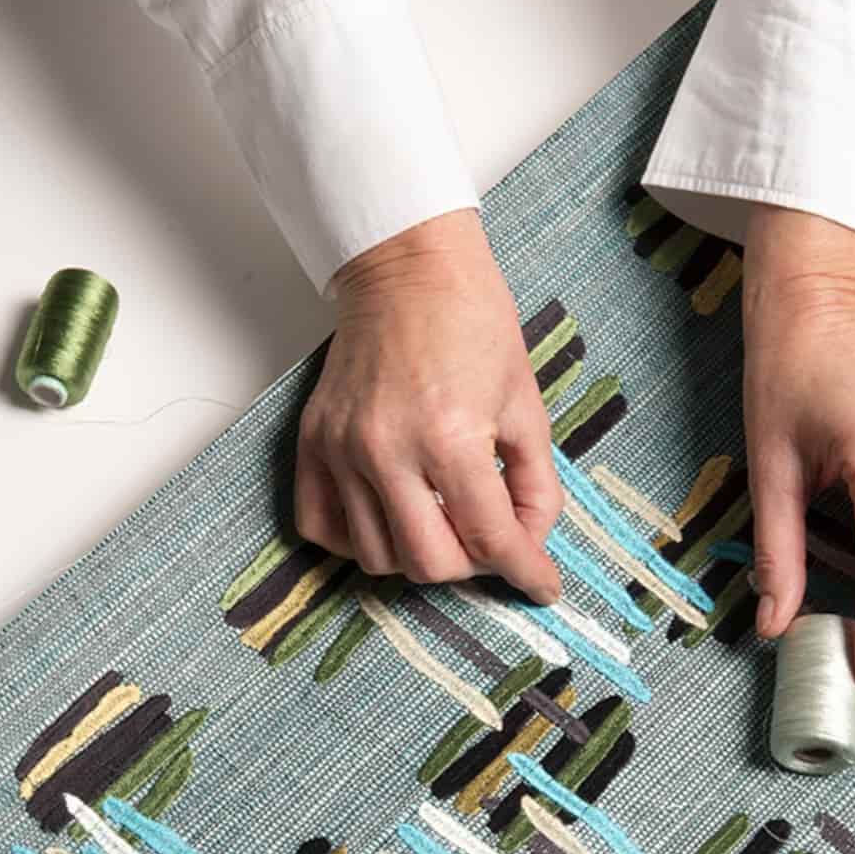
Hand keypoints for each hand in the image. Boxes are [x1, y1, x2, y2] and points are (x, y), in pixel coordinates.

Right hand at [294, 209, 562, 603]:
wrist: (409, 268)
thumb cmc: (473, 322)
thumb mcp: (525, 405)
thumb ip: (536, 484)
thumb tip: (531, 542)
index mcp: (450, 436)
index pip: (489, 539)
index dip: (525, 570)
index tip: (541, 585)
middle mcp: (387, 450)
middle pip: (429, 563)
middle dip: (473, 565)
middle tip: (491, 541)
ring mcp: (342, 449)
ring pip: (377, 557)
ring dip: (419, 555)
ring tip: (444, 524)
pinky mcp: (313, 442)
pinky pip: (320, 528)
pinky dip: (357, 541)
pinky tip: (390, 519)